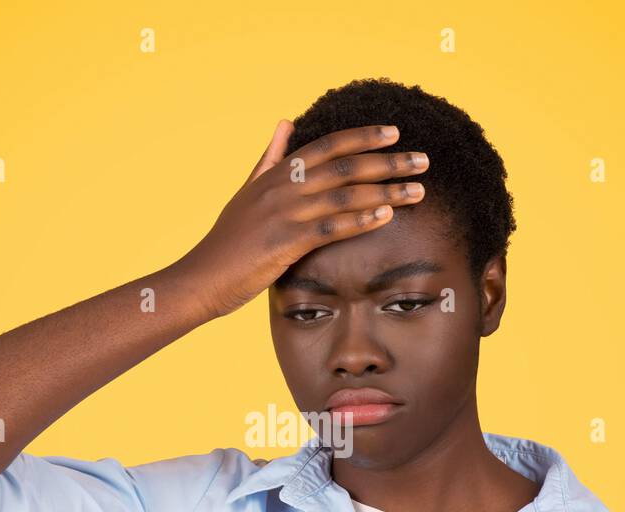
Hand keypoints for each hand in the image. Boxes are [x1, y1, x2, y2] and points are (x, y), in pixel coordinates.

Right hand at [172, 119, 428, 317]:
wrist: (201, 278)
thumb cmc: (228, 242)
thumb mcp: (247, 191)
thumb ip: (270, 157)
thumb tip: (285, 121)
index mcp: (277, 174)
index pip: (328, 145)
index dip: (363, 136)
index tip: (395, 132)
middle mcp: (283, 187)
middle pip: (346, 165)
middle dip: (389, 162)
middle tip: (423, 161)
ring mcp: (284, 213)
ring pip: (345, 194)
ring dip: (386, 191)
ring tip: (419, 192)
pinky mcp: (285, 242)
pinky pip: (331, 227)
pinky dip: (360, 219)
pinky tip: (386, 216)